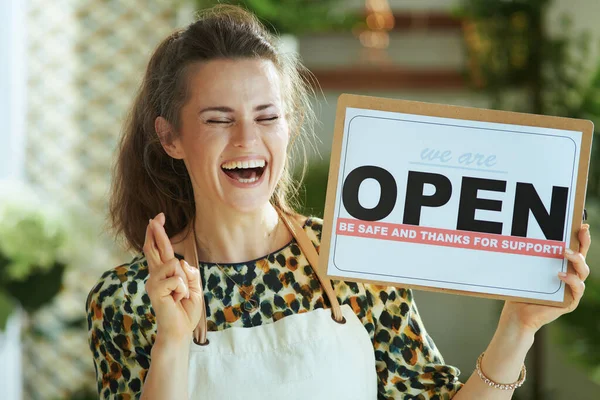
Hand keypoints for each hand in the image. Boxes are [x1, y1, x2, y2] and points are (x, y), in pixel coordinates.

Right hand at [144, 213, 203, 341]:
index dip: (159, 233)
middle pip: (154, 249)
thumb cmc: (185, 311)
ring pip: (174, 264)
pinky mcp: (154, 290)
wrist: (179, 330)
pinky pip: (177, 279)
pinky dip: (184, 290)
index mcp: (164, 274)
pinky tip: (177, 300)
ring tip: (181, 296)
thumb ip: (189, 273)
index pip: (160, 250)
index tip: (157, 218)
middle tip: (155, 217)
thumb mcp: (194, 288)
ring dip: (185, 281)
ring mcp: (153, 282)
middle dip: (156, 232)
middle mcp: (155, 275)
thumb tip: (180, 262)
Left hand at [499, 224, 590, 335]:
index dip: (581, 237)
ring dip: (576, 259)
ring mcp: (571, 289)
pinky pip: (577, 289)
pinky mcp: (570, 301)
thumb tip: (521, 234)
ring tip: (565, 252)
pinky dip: (571, 280)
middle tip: (581, 231)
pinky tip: (561, 274)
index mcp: (561, 266)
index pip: (575, 249)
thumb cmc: (520, 290)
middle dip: (584, 242)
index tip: (581, 224)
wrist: (517, 314)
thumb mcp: (525, 270)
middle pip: (583, 257)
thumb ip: (529, 256)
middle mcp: (570, 276)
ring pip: (583, 271)